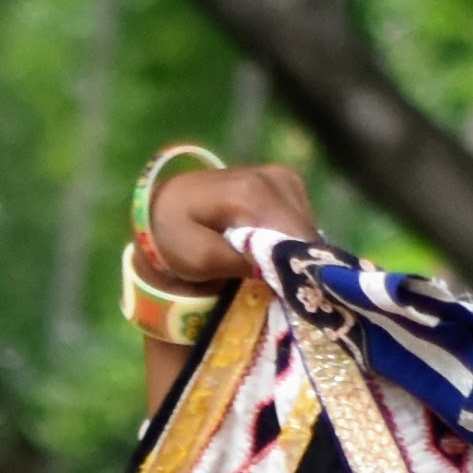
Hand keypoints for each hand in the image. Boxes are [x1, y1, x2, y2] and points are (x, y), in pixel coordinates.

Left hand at [139, 159, 319, 299]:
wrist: (165, 208)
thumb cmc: (174, 237)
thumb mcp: (198, 257)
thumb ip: (239, 261)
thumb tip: (281, 266)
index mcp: (254, 193)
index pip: (296, 240)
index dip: (295, 271)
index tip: (285, 295)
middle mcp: (276, 178)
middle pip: (305, 234)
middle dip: (294, 262)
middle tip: (272, 285)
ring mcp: (283, 178)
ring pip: (306, 228)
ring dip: (291, 251)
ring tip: (264, 264)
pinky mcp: (287, 183)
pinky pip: (300, 221)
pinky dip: (289, 239)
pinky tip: (267, 248)